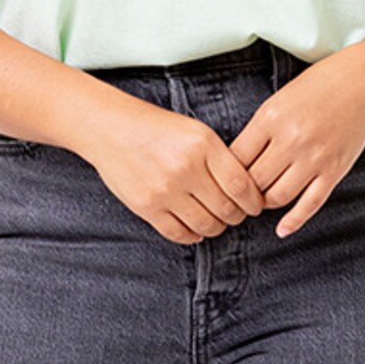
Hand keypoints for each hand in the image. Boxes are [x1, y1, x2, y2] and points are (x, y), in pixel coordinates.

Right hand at [83, 97, 270, 242]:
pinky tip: (195, 229)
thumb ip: (220, 158)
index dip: (253, 202)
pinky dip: (193, 236)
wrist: (110, 129)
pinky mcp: (147, 207)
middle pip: (227, 209)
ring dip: (216, 227)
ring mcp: (165, 190)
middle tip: (236, 214)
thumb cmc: (156, 127)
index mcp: (203, 145)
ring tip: (215, 220)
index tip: (255, 206)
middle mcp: (186, 168)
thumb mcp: (195, 131)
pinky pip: (179, 233)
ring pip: (206, 225)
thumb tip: (246, 190)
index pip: (241, 185)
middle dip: (237, 216)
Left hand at [226, 46, 364, 237]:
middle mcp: (292, 140)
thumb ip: (257, 131)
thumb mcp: (277, 101)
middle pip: (254, 182)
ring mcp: (315, 158)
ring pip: (278, 197)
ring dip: (265, 204)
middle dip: (243, 193)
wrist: (361, 84)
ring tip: (260, 201)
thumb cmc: (315, 89)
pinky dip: (293, 221)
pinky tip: (281, 229)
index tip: (223, 180)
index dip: (225, 174)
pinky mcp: (334, 171)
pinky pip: (310, 204)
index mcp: (270, 119)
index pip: (236, 160)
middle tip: (238, 197)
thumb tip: (233, 164)